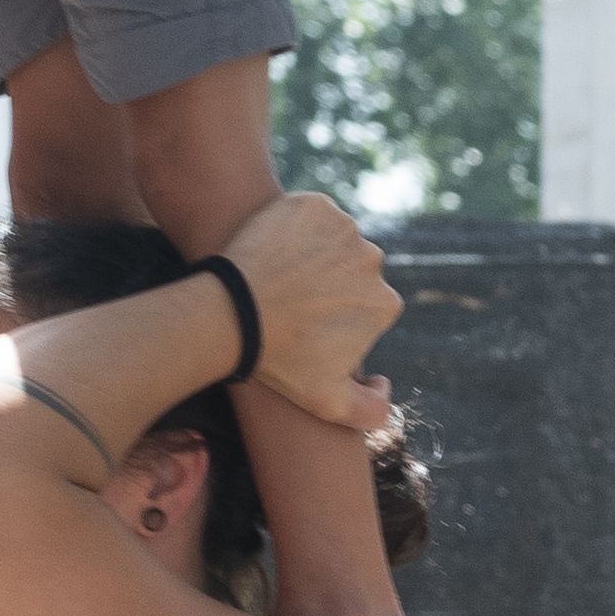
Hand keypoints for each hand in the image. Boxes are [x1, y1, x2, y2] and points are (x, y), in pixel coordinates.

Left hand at [225, 193, 401, 426]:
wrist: (230, 314)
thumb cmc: (278, 360)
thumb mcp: (328, 403)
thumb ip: (372, 411)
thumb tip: (384, 383)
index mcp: (383, 302)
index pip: (365, 304)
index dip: (338, 314)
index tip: (310, 322)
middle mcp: (372, 259)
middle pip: (351, 269)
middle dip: (329, 282)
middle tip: (291, 298)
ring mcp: (343, 228)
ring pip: (332, 239)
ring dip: (314, 252)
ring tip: (280, 274)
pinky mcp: (311, 204)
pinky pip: (310, 213)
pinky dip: (295, 226)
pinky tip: (274, 249)